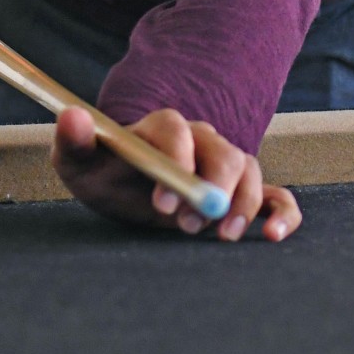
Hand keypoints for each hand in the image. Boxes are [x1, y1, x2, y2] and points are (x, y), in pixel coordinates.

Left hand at [51, 106, 300, 242]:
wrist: (125, 187)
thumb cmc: (104, 173)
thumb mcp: (80, 162)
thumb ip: (74, 142)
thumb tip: (71, 117)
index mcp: (163, 128)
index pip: (177, 129)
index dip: (176, 159)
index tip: (162, 202)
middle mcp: (201, 139)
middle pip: (222, 152)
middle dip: (211, 189)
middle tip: (187, 225)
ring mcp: (224, 163)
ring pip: (249, 171)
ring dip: (241, 204)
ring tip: (221, 236)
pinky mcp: (241, 191)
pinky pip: (273, 195)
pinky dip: (282, 212)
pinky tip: (274, 235)